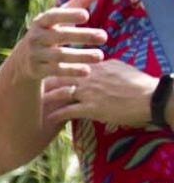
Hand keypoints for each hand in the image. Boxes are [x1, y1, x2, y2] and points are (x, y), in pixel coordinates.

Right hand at [25, 0, 109, 82]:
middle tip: (104, 36)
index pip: (53, 16)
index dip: (68, 15)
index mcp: (42, 21)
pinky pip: (55, 70)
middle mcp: (36, 37)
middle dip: (82, 36)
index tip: (86, 16)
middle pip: (59, 36)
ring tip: (100, 56)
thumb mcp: (61, 17)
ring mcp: (35, 54)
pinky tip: (87, 71)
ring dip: (80, 56)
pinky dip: (71, 71)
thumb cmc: (50, 31)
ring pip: (59, 55)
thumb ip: (81, 1)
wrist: (24, 60)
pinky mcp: (37, 70)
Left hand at [42, 59, 158, 130]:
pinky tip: (47, 119)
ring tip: (35, 102)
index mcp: (97, 66)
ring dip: (46, 98)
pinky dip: (55, 115)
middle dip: (44, 81)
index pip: (70, 63)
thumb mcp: (122, 68)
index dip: (56, 66)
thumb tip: (99, 63)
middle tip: (32, 86)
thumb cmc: (140, 84)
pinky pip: (66, 112)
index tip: (45, 69)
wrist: (151, 98)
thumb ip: (106, 66)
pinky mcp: (90, 108)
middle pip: (59, 76)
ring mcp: (88, 93)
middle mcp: (89, 77)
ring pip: (59, 93)